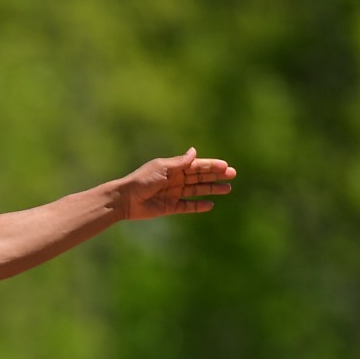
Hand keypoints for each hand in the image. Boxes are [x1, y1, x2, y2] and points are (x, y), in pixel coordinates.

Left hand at [117, 148, 235, 219]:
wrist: (126, 199)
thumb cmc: (142, 180)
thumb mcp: (162, 168)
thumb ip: (179, 163)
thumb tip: (195, 152)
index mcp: (174, 168)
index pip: (197, 165)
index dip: (212, 165)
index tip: (226, 166)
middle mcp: (176, 180)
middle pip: (200, 177)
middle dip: (216, 175)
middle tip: (232, 175)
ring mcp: (174, 194)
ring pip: (197, 191)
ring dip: (212, 189)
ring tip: (227, 189)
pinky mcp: (170, 207)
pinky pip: (188, 206)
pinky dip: (198, 206)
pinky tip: (210, 205)